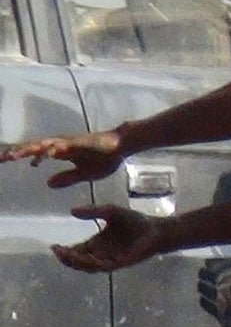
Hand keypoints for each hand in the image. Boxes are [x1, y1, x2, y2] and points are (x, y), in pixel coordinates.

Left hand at [1, 130, 124, 189]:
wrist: (123, 145)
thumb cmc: (105, 157)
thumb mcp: (84, 174)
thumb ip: (67, 178)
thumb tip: (47, 184)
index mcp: (61, 151)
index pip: (35, 153)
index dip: (20, 155)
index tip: (3, 160)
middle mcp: (61, 144)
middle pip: (34, 147)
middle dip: (17, 153)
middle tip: (0, 159)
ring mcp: (70, 142)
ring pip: (44, 145)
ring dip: (28, 150)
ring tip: (13, 156)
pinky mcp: (81, 142)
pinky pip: (63, 146)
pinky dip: (52, 149)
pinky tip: (43, 154)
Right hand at [52, 204, 167, 272]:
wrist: (156, 230)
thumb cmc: (135, 222)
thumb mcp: (111, 212)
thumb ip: (93, 211)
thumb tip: (72, 211)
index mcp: (97, 244)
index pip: (77, 250)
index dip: (65, 251)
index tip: (54, 246)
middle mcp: (101, 254)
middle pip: (79, 261)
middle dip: (67, 258)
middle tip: (57, 251)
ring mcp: (110, 260)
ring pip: (89, 266)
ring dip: (77, 262)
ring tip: (67, 255)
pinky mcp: (121, 263)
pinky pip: (104, 266)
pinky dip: (94, 263)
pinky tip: (87, 258)